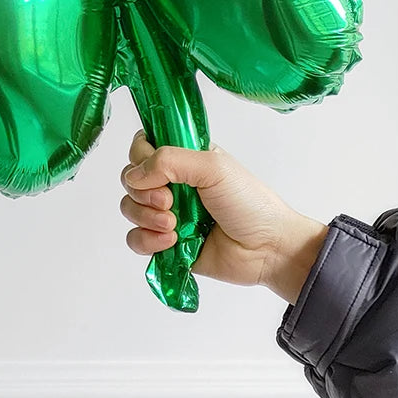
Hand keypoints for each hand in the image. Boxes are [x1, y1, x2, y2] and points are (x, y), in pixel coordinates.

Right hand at [120, 132, 328, 304]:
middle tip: (170, 202)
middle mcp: (172, 184)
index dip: (141, 158)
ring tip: (173, 225)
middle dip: (144, 192)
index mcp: (184, 159)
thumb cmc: (249, 202)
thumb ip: (169, 161)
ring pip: (129, 208)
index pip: (142, 147)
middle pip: (130, 179)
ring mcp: (167, 214)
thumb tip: (134, 174)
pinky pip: (135, 239)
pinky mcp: (166, 244)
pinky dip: (147, 240)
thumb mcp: (213, 167)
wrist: (268, 249)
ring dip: (145, 217)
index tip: (157, 171)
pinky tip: (170, 242)